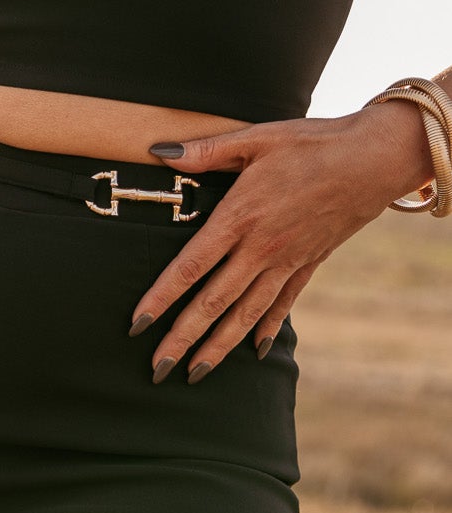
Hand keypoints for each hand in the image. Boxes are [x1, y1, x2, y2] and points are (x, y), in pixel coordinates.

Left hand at [128, 101, 432, 382]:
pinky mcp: (309, 263)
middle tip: (157, 368)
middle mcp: (261, 249)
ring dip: (219, 346)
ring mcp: (287, 261)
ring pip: (246, 313)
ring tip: (195, 374)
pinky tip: (256, 350)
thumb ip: (205, 151)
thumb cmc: (313, 144)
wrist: (375, 160)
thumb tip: (159, 151)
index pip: (190, 267)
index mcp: (239, 217)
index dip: (161, 298)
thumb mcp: (255, 139)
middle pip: (213, 302)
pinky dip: (267, 327)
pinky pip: (283, 303)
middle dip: (182, 338)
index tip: (137, 324)